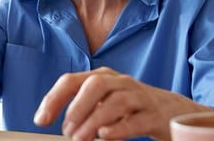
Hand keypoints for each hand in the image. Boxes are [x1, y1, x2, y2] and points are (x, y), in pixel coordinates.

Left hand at [33, 67, 212, 140]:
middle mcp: (120, 83)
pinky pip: (137, 119)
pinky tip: (105, 136)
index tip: (40, 120)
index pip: (72, 81)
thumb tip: (55, 123)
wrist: (173, 112)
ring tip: (81, 138)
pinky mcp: (155, 116)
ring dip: (94, 120)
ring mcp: (140, 97)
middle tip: (66, 130)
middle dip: (77, 106)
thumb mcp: (104, 103)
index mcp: (103, 78)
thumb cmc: (131, 109)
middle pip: (96, 84)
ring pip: (116, 102)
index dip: (54, 99)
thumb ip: (82, 110)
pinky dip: (120, 128)